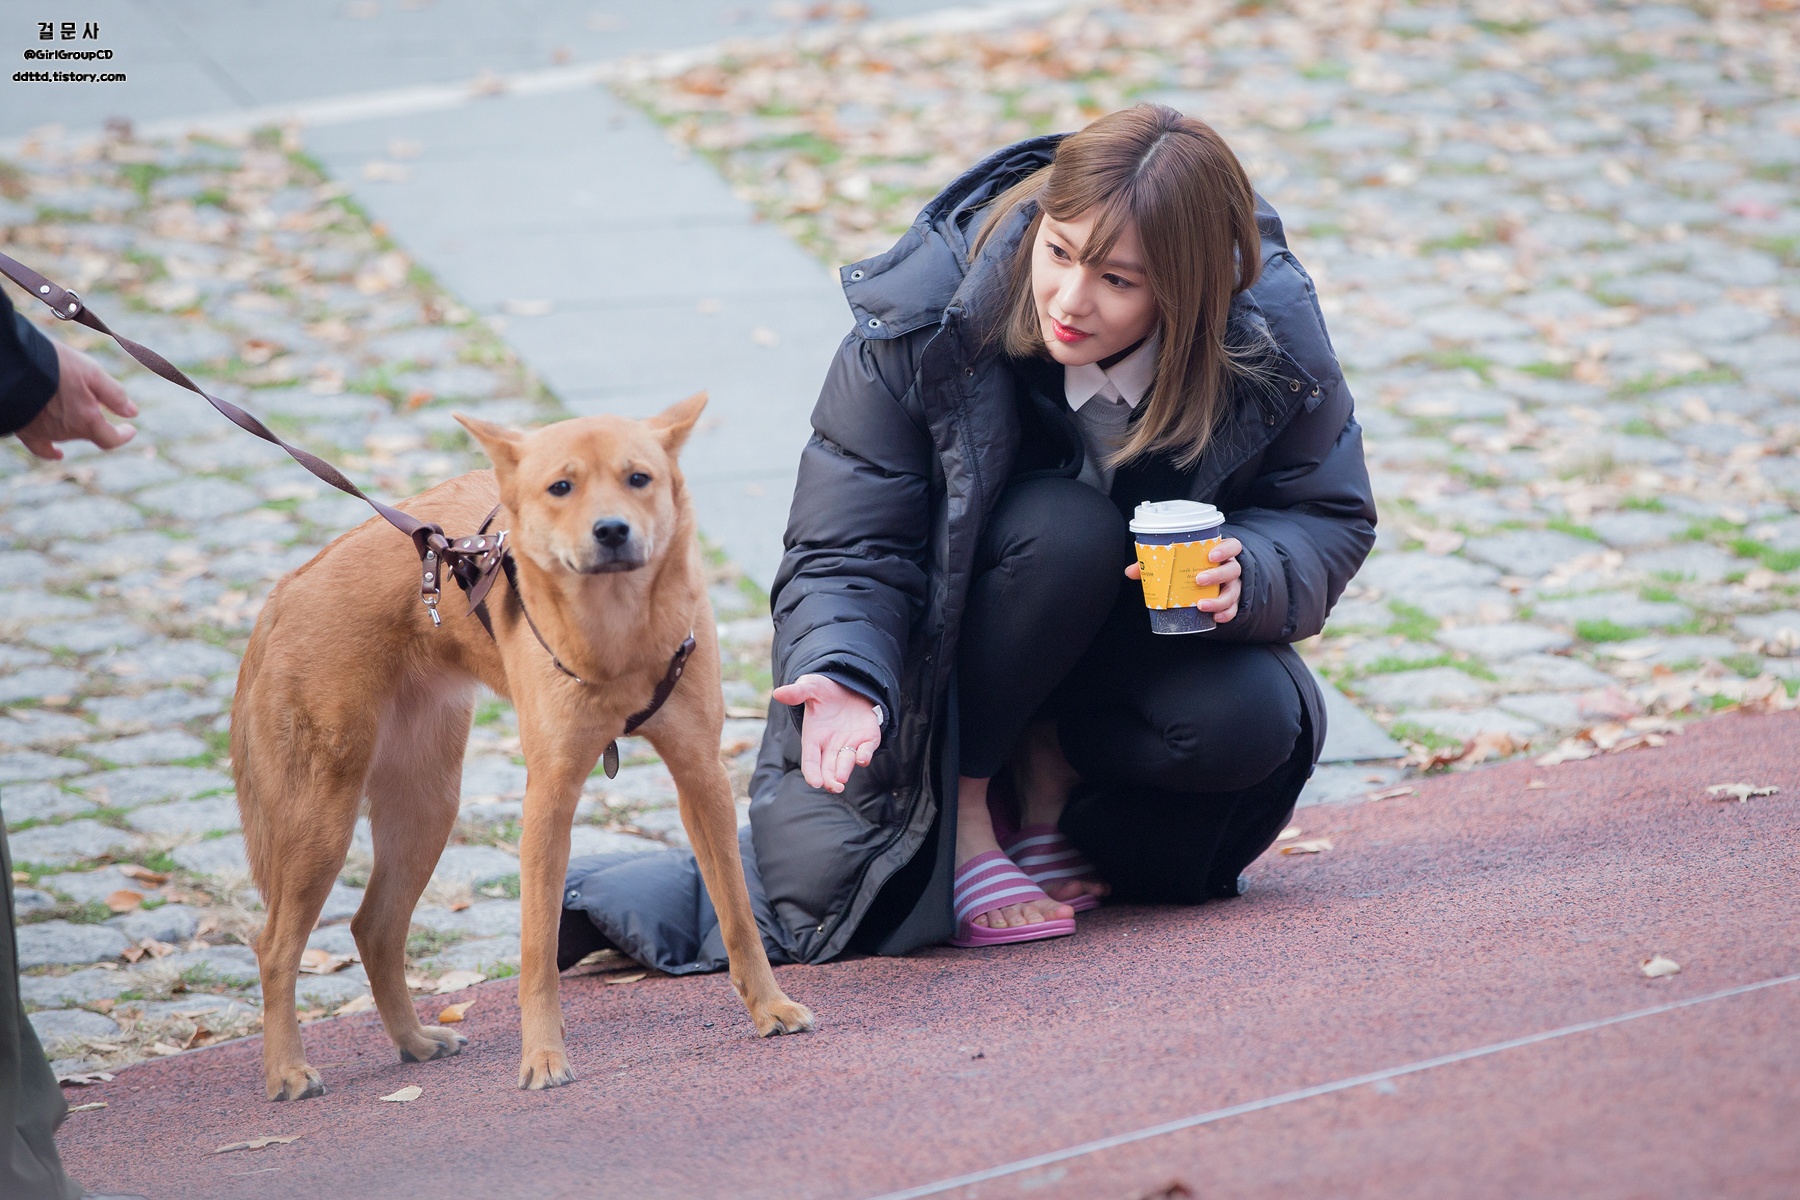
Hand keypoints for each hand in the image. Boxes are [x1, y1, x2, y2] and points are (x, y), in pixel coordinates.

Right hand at [16, 341, 137, 459]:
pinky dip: (51, 451)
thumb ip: (114, 395)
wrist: (12, 366)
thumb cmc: (53, 365)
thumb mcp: (92, 372)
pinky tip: (58, 454)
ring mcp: (44, 433)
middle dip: (95, 418)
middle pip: (88, 431)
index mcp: (86, 421)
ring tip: (67, 397)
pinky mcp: (24, 430)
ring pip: (67, 434)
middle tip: (91, 394)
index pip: (110, 439)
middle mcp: (66, 432)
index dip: (122, 435)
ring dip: (74, 423)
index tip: (130, 430)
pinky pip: (41, 448)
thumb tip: (133, 413)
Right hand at [770, 673, 880, 793]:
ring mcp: (849, 744)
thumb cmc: (825, 690)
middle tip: (834, 786)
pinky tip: (862, 759)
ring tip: (841, 780)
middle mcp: (831, 746)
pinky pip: (866, 750)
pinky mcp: (867, 738)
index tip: (814, 783)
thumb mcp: (810, 687)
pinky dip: (864, 755)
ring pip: (846, 763)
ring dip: (844, 771)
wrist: (850, 685)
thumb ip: (797, 692)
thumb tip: (777, 693)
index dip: (812, 772)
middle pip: (828, 768)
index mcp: (814, 737)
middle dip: (830, 780)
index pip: (810, 760)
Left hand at [1124, 536, 1243, 623]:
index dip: (1225, 549)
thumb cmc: (1192, 567)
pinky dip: (1225, 614)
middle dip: (1217, 575)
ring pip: (1233, 591)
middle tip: (1199, 580)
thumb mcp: (1178, 563)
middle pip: (1233, 569)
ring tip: (1201, 605)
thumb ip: (1157, 564)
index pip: (1232, 546)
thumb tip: (1131, 571)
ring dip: (1219, 599)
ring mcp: (1232, 586)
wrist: (1209, 583)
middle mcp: (1229, 568)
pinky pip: (1232, 609)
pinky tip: (1215, 618)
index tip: (1211, 555)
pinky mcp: (1231, 602)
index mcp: (1219, 553)